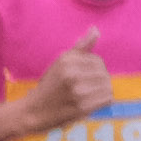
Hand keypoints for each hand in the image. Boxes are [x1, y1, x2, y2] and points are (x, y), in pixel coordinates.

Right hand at [0, 28, 114, 140]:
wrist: (33, 111)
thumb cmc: (49, 86)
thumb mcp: (60, 62)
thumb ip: (80, 47)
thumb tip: (96, 29)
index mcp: (66, 60)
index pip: (97, 61)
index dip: (94, 69)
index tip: (83, 78)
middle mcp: (72, 73)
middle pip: (103, 73)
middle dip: (99, 80)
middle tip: (86, 88)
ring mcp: (78, 91)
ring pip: (107, 85)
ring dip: (102, 91)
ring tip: (89, 95)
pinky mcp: (82, 107)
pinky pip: (107, 98)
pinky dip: (103, 101)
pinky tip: (92, 102)